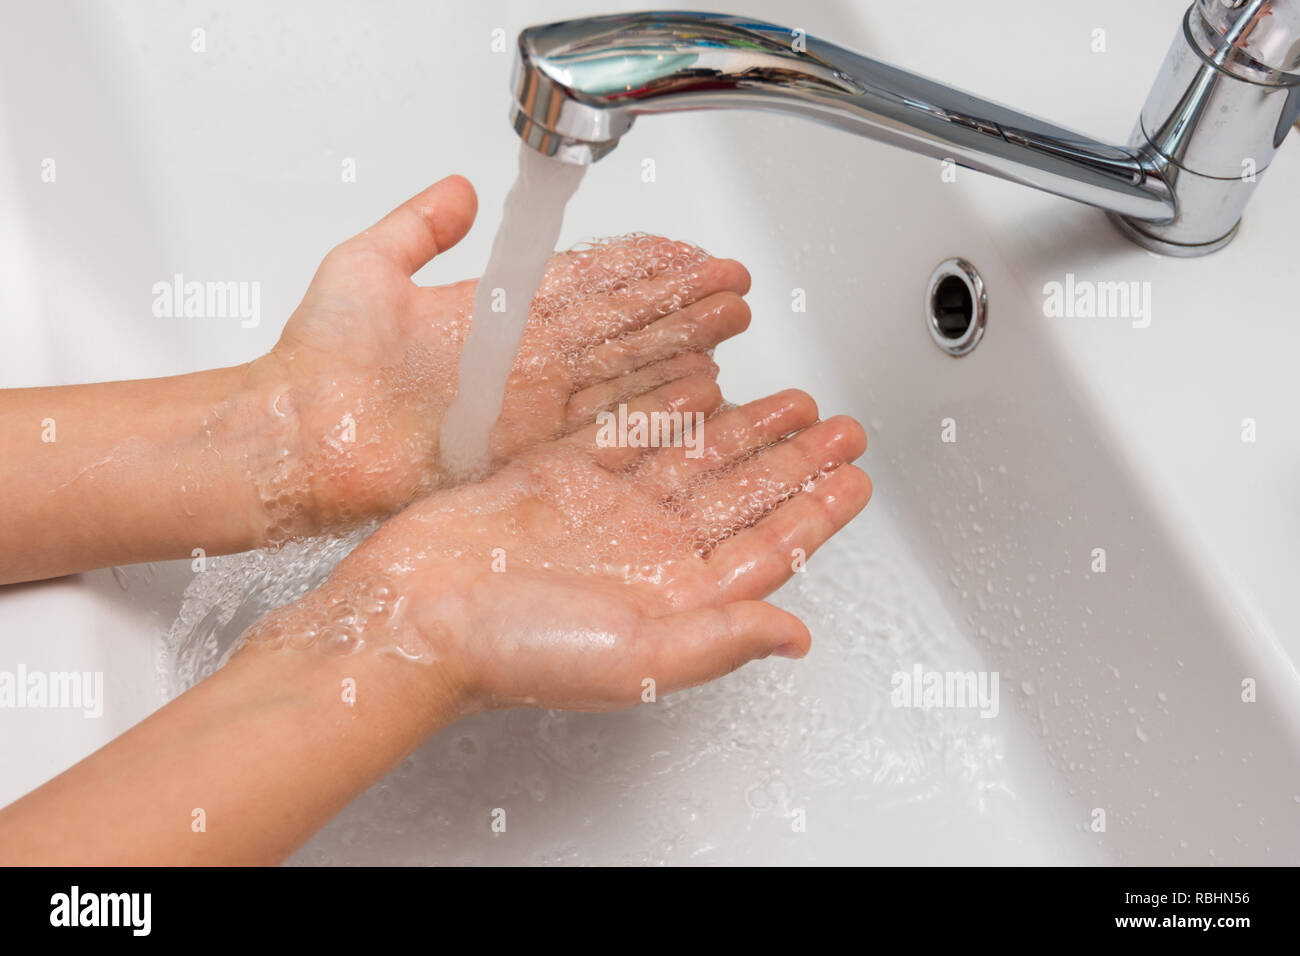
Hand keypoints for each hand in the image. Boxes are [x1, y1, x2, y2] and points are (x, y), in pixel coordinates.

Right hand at [243, 376, 870, 713]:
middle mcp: (646, 551)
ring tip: (793, 400)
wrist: (413, 613)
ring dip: (747, 428)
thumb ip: (721, 638)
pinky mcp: (559, 476)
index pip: (768, 547)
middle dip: (796, 459)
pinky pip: (630, 430)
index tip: (857, 481)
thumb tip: (795, 636)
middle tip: (842, 427)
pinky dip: (669, 406)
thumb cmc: (510, 650)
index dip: (816, 512)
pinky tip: (703, 385)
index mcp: (675, 596)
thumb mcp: (634, 656)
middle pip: (742, 494)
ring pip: (696, 457)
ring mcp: (605, 510)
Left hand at [253, 175, 752, 538]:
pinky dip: (653, 405)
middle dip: (680, 304)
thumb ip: (420, 228)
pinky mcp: (525, 452)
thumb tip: (459, 188)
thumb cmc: (316, 364)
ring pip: (623, 369)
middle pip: (619, 326)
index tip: (688, 252)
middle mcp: (519, 363)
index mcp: (491, 315)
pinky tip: (697, 387)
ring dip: (681, 347)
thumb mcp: (368, 268)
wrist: (293, 440)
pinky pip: (603, 424)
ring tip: (732, 327)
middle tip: (735, 289)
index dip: (640, 266)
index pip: (585, 282)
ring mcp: (526, 409)